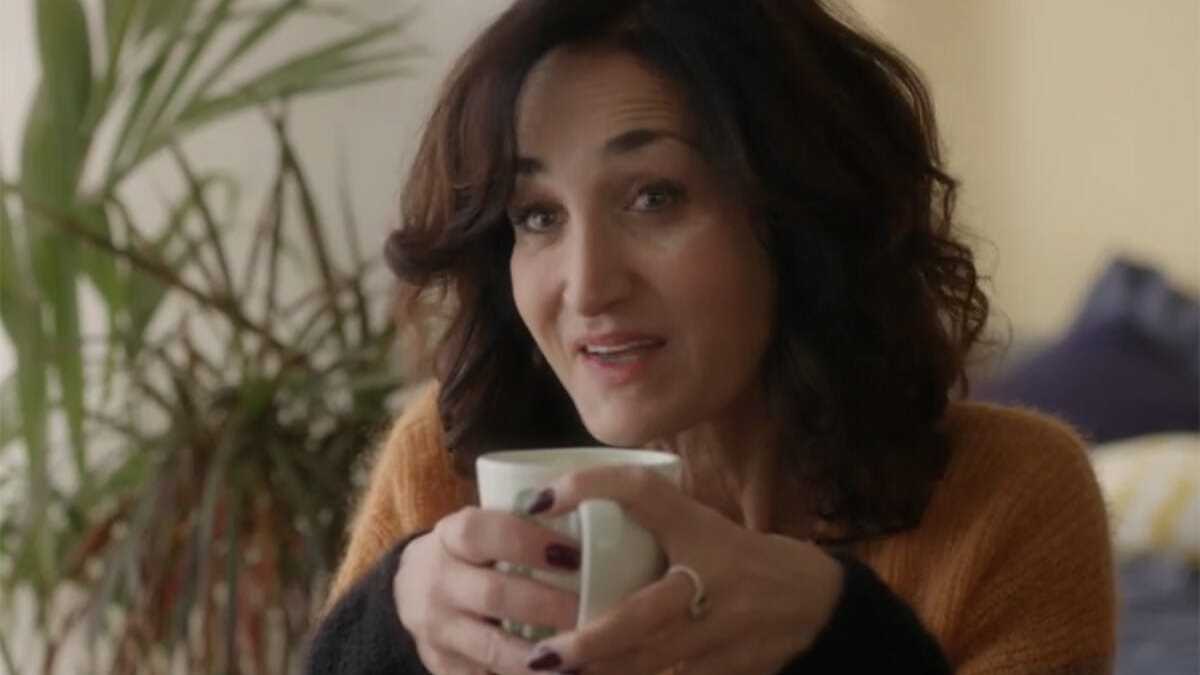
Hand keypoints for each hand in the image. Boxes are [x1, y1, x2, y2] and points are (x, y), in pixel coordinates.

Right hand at [393, 507, 583, 674]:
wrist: (410, 588)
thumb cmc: (469, 553)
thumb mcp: (482, 528)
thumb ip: (524, 527)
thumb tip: (595, 524)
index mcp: (451, 536)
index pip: (486, 533)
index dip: (532, 543)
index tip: (575, 555)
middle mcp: (438, 582)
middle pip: (495, 595)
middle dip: (548, 605)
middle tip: (588, 610)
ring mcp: (437, 628)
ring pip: (492, 648)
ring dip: (540, 655)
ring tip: (581, 658)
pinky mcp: (442, 665)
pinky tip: (556, 673)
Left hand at [520, 465, 844, 674]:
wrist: (818, 604)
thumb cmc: (741, 559)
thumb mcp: (701, 525)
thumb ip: (648, 518)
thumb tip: (561, 505)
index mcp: (699, 529)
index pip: (642, 493)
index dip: (592, 488)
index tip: (539, 499)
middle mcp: (709, 579)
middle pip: (643, 614)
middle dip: (592, 641)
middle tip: (545, 655)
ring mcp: (720, 632)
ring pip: (651, 662)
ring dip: (600, 674)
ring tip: (549, 674)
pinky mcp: (728, 669)